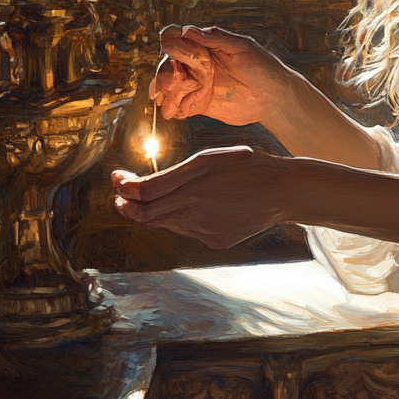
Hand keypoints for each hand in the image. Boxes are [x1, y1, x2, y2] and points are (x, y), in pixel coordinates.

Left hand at [112, 147, 287, 249]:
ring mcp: (203, 231)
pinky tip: (208, 204)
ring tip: (175, 192)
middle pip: (144, 216)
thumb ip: (172, 174)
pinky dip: (186, 217)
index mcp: (191, 187)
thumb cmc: (246, 165)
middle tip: (121, 195)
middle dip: (127, 205)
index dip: (123, 187)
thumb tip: (137, 187)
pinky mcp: (215, 240)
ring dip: (160, 209)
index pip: (141, 195)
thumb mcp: (209, 158)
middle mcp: (193, 213)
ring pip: (167, 222)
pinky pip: (189, 230)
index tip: (117, 178)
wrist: (281, 191)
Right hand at [151, 25, 285, 125]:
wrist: (275, 98)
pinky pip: (178, 104)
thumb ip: (216, 39)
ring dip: (164, 90)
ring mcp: (197, 83)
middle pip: (167, 62)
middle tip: (174, 80)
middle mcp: (197, 62)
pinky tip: (175, 111)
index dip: (170, 42)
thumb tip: (188, 30)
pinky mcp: (198, 103)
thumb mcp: (243, 48)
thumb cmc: (263, 67)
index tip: (173, 50)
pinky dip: (172, 106)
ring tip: (168, 99)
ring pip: (168, 84)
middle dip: (165, 71)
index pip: (176, 38)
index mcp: (206, 45)